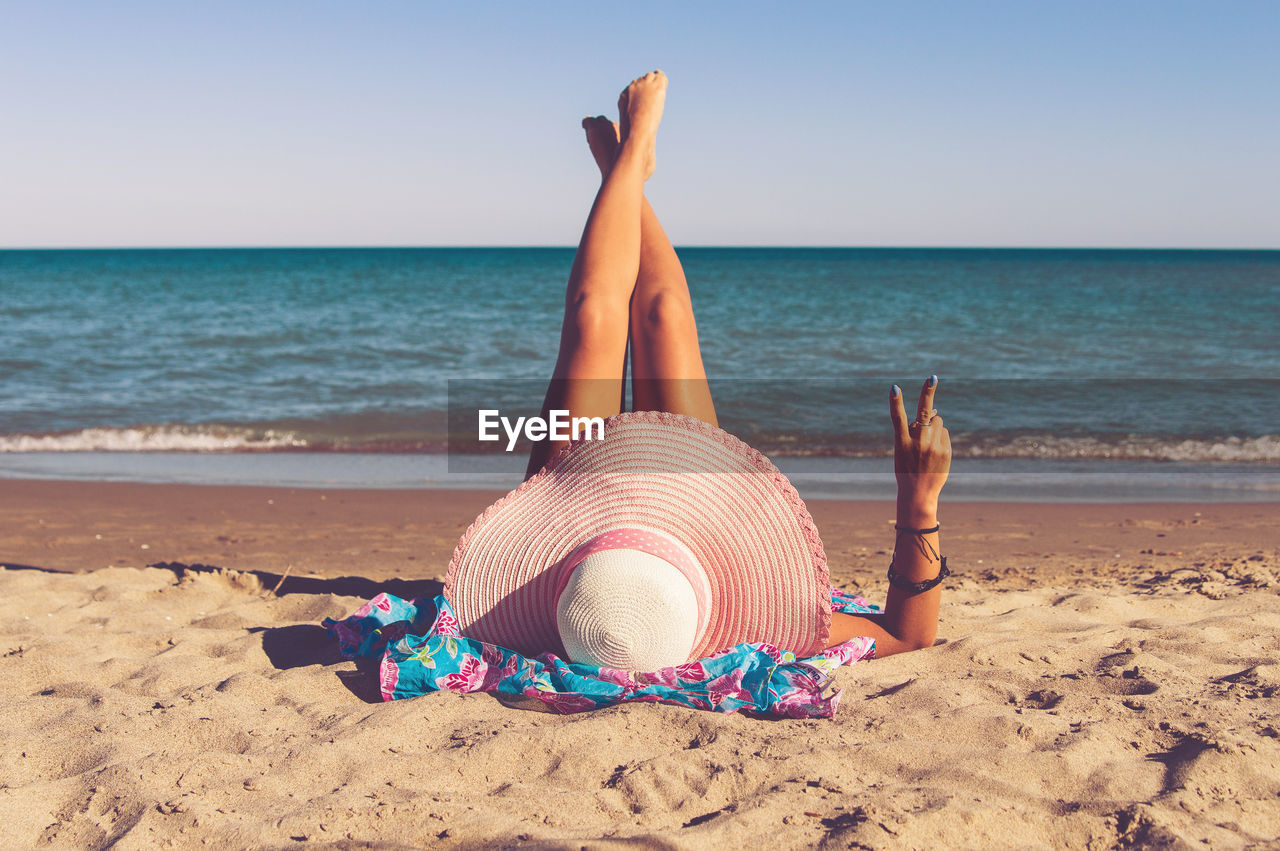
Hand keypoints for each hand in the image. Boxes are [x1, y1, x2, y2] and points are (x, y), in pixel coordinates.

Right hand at [890, 376, 951, 517]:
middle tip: (932, 377)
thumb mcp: (902, 450)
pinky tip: (935, 452)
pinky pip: (944, 433)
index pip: (898, 418)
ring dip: (934, 426)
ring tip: (927, 445)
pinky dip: (940, 438)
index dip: (895, 402)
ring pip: (938, 422)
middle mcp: (918, 443)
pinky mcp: (945, 451)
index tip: (894, 388)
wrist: (918, 493)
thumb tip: (935, 411)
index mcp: (901, 443)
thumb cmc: (907, 468)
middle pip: (925, 413)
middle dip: (928, 392)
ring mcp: (933, 447)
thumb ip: (914, 431)